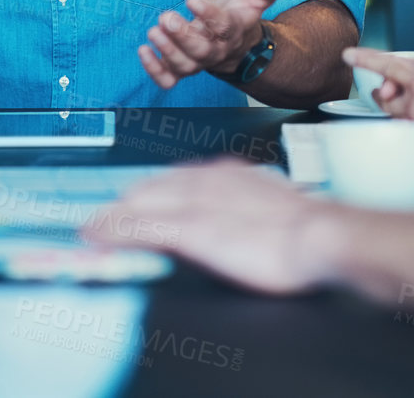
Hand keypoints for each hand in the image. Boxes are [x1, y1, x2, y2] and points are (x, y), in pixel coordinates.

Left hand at [83, 159, 343, 294]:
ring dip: (110, 217)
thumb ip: (248, 208)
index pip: (175, 179)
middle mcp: (206, 180)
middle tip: (100, 222)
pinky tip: (97, 239)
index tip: (133, 206)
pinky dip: (114, 231)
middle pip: (149, 187)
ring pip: (138, 203)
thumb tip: (239, 222)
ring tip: (90, 232)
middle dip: (123, 204)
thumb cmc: (310, 230)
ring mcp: (195, 202)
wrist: (324, 235)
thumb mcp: (272, 207)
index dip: (149, 194)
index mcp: (227, 174)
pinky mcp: (190, 227)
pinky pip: (139, 227)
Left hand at [139, 0, 296, 90]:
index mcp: (234, 30)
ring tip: (154, 31)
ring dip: (167, 51)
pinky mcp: (182, 67)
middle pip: (201, 50)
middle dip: (182, 36)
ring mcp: (198, 61)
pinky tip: (144, 51)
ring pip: (185, 65)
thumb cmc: (242, 13)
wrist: (235, 41)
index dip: (208, 14)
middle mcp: (216, 50)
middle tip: (166, 17)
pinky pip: (170, 78)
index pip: (222, 26)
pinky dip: (155, 70)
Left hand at [345, 22, 413, 171]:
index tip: (346, 54)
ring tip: (413, 104)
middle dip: (384, 93)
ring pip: (397, 116)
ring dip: (400, 108)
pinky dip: (413, 123)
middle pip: (386, 99)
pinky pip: (410, 131)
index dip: (366, 59)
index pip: (388, 68)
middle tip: (387, 89)